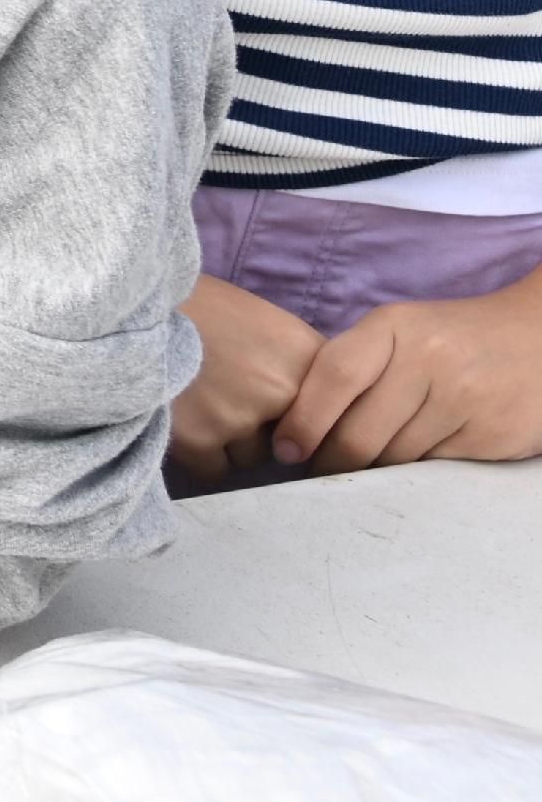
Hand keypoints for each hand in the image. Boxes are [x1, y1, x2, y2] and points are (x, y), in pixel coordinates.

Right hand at [173, 273, 325, 486]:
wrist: (129, 303)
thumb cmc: (199, 307)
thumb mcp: (266, 323)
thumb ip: (300, 366)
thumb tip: (320, 413)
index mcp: (307, 355)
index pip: (336, 414)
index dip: (311, 420)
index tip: (289, 416)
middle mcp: (282, 389)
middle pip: (295, 441)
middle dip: (269, 431)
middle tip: (233, 400)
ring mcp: (240, 417)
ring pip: (252, 458)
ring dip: (231, 442)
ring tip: (200, 403)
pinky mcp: (199, 439)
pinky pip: (216, 471)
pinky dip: (201, 454)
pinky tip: (183, 419)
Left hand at [273, 269, 541, 472]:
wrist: (540, 339)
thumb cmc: (451, 340)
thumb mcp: (399, 332)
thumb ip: (352, 365)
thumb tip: (296, 424)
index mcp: (393, 327)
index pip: (334, 375)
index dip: (304, 419)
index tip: (286, 450)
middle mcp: (427, 360)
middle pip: (359, 431)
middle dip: (330, 461)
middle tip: (316, 473)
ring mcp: (462, 399)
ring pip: (393, 457)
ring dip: (370, 472)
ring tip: (358, 472)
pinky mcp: (489, 435)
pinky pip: (431, 468)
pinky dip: (411, 474)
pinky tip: (407, 468)